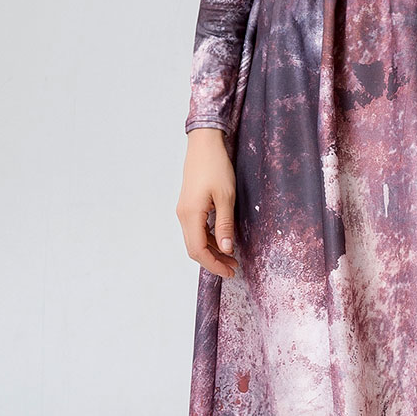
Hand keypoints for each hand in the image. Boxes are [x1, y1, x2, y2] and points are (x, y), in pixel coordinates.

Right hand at [177, 127, 238, 277]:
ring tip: (231, 256)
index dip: (214, 264)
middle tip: (233, 267)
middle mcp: (183, 215)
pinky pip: (196, 229)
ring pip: (195, 239)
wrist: (204, 144)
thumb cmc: (216, 166)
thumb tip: (227, 249)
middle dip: (213, 261)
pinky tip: (223, 239)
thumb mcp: (226, 197)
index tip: (230, 271)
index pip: (198, 250)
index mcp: (190, 215)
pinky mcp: (188, 205)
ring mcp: (184, 210)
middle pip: (194, 248)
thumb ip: (225, 225)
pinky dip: (208, 238)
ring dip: (212, 250)